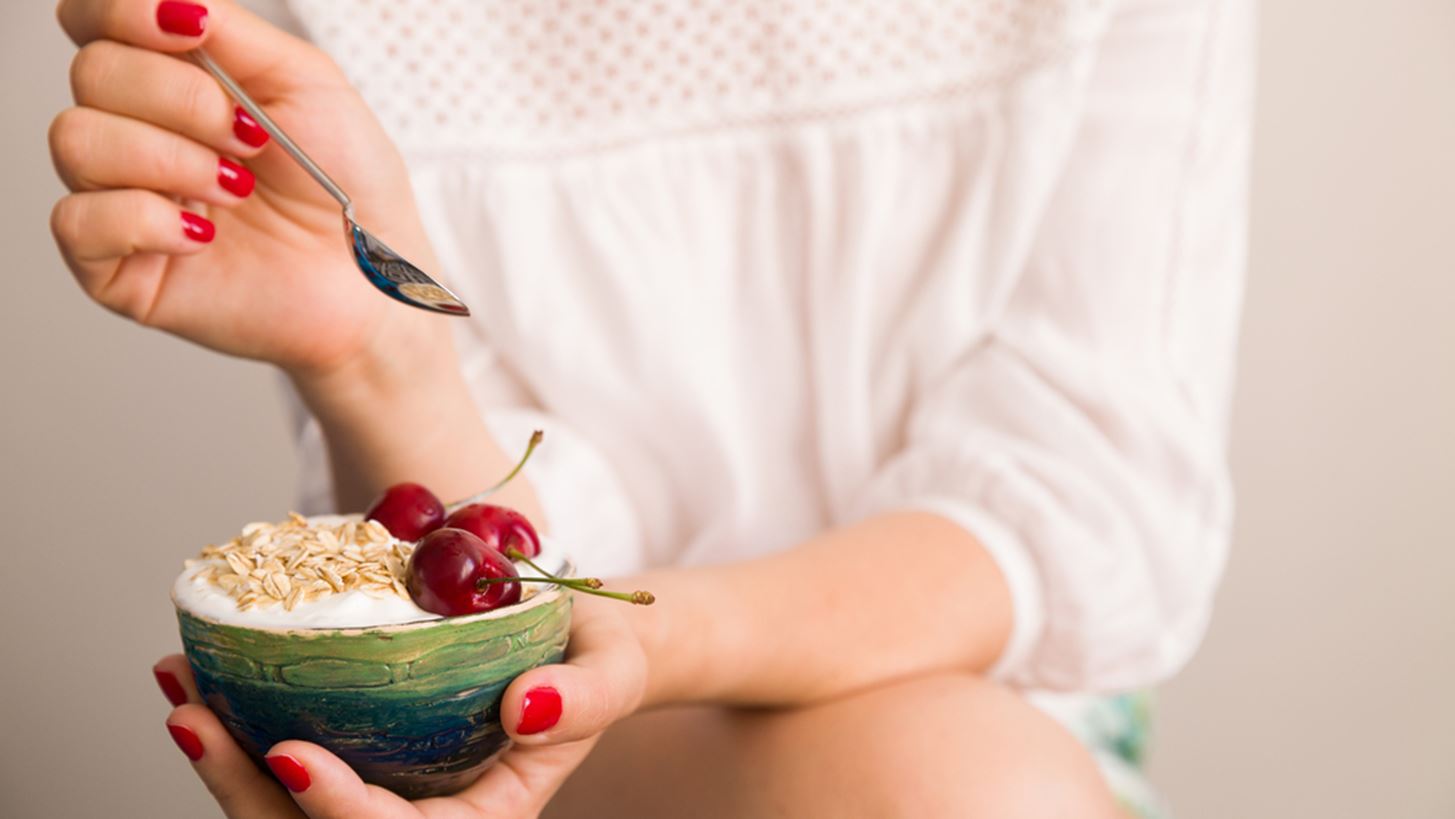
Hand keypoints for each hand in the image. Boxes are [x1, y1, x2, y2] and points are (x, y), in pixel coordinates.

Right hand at [50, 0, 446, 378]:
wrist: (374, 280)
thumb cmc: (350, 188)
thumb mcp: (307, 83)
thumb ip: (232, 30)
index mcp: (176, 81)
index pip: (95, 21)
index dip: (121, 11)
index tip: (189, 31)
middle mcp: (138, 133)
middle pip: (93, 73)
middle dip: (181, 100)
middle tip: (250, 139)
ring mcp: (122, 199)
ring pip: (77, 140)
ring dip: (169, 159)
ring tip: (236, 190)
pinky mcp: (117, 267)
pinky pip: (79, 220)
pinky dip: (146, 220)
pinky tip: (202, 235)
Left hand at [154, 595, 647, 817]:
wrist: (581, 646)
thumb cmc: (599, 662)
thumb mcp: (611, 673)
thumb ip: (584, 697)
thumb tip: (525, 706)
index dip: (338, 810)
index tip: (291, 755)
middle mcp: (417, 817)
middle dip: (240, 786)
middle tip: (190, 714)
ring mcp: (381, 787)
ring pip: (280, 807)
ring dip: (219, 756)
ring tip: (179, 681)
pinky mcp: (357, 751)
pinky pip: (281, 760)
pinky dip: (235, 722)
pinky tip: (200, 670)